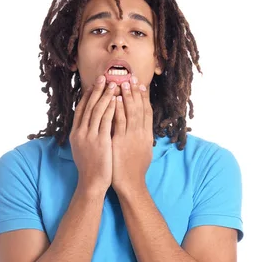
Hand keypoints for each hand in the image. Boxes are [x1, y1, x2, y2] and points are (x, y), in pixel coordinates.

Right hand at [69, 76, 116, 195]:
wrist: (91, 183)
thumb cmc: (90, 168)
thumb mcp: (82, 149)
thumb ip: (85, 136)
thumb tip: (88, 125)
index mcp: (75, 134)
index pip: (81, 110)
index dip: (87, 96)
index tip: (93, 85)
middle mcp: (80, 133)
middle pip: (88, 106)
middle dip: (96, 91)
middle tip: (103, 77)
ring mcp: (89, 136)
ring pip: (97, 110)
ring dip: (105, 96)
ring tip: (113, 84)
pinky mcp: (100, 141)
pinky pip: (106, 121)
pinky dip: (111, 109)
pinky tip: (117, 100)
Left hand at [111, 77, 152, 195]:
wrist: (131, 184)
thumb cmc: (135, 170)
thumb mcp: (143, 151)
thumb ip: (142, 138)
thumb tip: (142, 129)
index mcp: (147, 135)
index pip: (147, 111)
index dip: (143, 97)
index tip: (140, 85)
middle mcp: (141, 133)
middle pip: (139, 108)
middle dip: (135, 91)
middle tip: (131, 77)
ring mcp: (131, 137)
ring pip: (130, 112)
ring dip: (126, 96)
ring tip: (122, 82)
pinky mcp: (120, 141)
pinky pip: (118, 121)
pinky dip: (117, 109)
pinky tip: (114, 99)